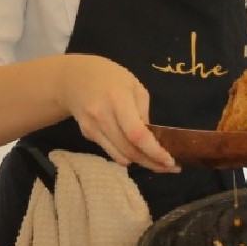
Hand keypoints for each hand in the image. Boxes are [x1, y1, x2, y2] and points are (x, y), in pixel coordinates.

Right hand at [59, 54, 178, 172]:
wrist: (75, 78)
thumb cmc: (112, 78)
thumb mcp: (135, 86)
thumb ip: (144, 112)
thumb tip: (152, 138)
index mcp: (118, 99)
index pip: (136, 133)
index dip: (154, 151)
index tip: (170, 160)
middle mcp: (102, 116)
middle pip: (128, 149)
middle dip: (152, 162)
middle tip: (171, 167)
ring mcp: (92, 128)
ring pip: (119, 155)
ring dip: (141, 163)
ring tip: (159, 164)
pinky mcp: (87, 135)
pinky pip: (111, 151)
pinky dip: (127, 156)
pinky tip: (139, 154)